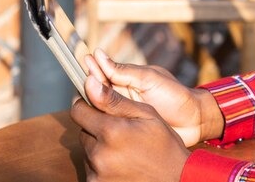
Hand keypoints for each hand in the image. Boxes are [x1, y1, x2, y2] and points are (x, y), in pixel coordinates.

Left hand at [71, 76, 187, 181]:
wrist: (176, 178)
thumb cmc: (164, 143)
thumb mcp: (146, 114)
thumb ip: (115, 100)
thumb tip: (90, 83)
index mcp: (111, 131)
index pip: (78, 111)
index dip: (86, 104)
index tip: (95, 104)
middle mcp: (99, 154)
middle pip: (83, 132)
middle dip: (97, 128)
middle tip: (120, 131)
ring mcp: (96, 174)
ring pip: (87, 151)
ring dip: (99, 147)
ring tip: (124, 150)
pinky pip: (91, 169)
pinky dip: (102, 165)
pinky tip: (122, 163)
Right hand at [84, 49, 222, 145]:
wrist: (194, 120)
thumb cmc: (175, 95)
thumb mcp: (150, 79)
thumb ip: (125, 72)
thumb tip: (100, 56)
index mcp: (127, 80)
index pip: (104, 72)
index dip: (92, 68)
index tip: (83, 60)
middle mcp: (122, 96)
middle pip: (97, 91)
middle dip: (88, 86)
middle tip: (80, 81)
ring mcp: (123, 113)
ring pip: (99, 109)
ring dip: (90, 106)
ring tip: (81, 100)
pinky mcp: (126, 130)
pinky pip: (108, 126)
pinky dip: (99, 124)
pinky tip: (90, 123)